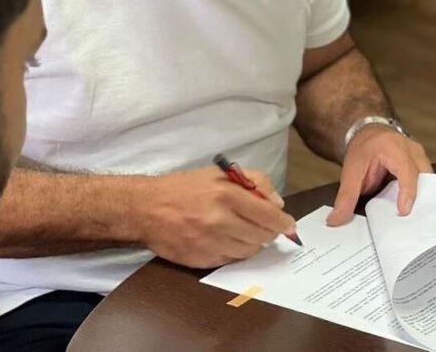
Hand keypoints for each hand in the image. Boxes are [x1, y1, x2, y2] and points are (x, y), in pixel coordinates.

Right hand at [140, 167, 295, 268]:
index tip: (289, 225)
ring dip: (252, 243)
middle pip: (262, 236)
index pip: (268, 214)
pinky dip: (235, 252)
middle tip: (266, 228)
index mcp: (226, 194)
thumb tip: (277, 203)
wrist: (146, 209)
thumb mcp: (220, 174)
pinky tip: (227, 240)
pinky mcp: (201, 260)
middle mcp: (220, 220)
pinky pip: (231, 260)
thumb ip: (254, 182)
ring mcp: (210, 242)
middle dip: (269, 233)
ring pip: (249, 251)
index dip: (283, 222)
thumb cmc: (185, 188)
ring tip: (244, 232)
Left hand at [327, 127, 431, 225]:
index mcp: (393, 147)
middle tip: (414, 220)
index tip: (404, 211)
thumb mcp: (351, 172)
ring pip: (429, 179)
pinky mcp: (422, 164)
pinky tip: (416, 210)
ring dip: (423, 197)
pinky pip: (427, 181)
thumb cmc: (363, 150)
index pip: (406, 169)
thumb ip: (346, 197)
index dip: (407, 191)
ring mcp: (420, 155)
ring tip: (416, 218)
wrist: (368, 135)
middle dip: (421, 197)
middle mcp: (411, 149)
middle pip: (423, 175)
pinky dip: (422, 195)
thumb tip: (336, 220)